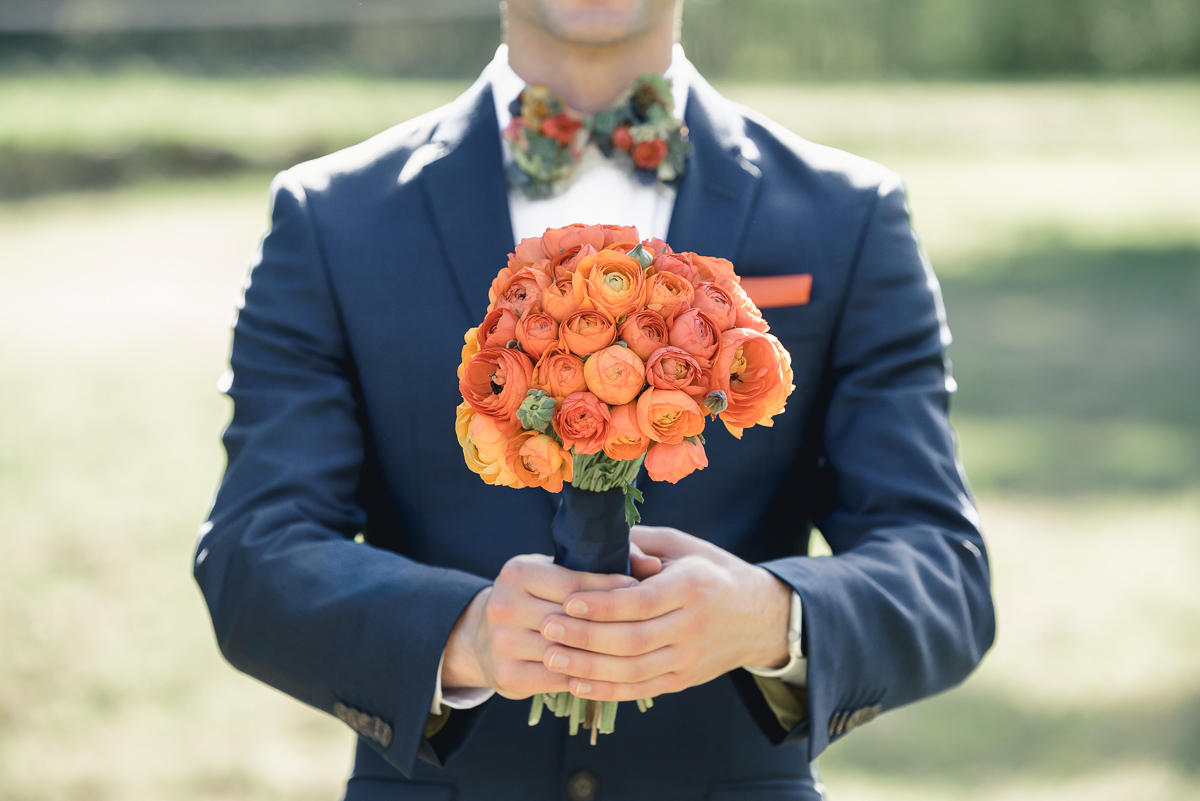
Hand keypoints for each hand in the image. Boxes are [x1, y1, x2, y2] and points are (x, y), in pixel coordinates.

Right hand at [441, 553, 637, 698]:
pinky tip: (608, 672)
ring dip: (601, 653)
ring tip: (635, 650)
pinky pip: (557, 678)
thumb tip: (653, 563)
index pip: (575, 583)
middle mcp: (504, 605)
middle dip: (611, 622)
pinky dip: (585, 676)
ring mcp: (502, 643)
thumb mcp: (556, 572)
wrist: (483, 639)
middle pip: (571, 618)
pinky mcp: (506, 675)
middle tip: (648, 624)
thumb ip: (603, 565)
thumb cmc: (536, 599)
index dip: (611, 589)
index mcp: (517, 572)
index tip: (642, 592)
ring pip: (567, 651)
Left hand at [539, 526, 791, 701]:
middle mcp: (693, 625)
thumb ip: (641, 544)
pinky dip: (608, 690)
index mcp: (692, 586)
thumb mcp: (683, 545)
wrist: (759, 615)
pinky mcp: (684, 679)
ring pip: (634, 670)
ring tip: (552, 658)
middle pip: (633, 640)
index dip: (603, 604)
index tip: (568, 600)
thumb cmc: (711, 572)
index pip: (642, 601)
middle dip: (585, 637)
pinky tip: (577, 683)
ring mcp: (689, 657)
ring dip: (589, 667)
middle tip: (548, 629)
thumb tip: (600, 549)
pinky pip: (642, 689)